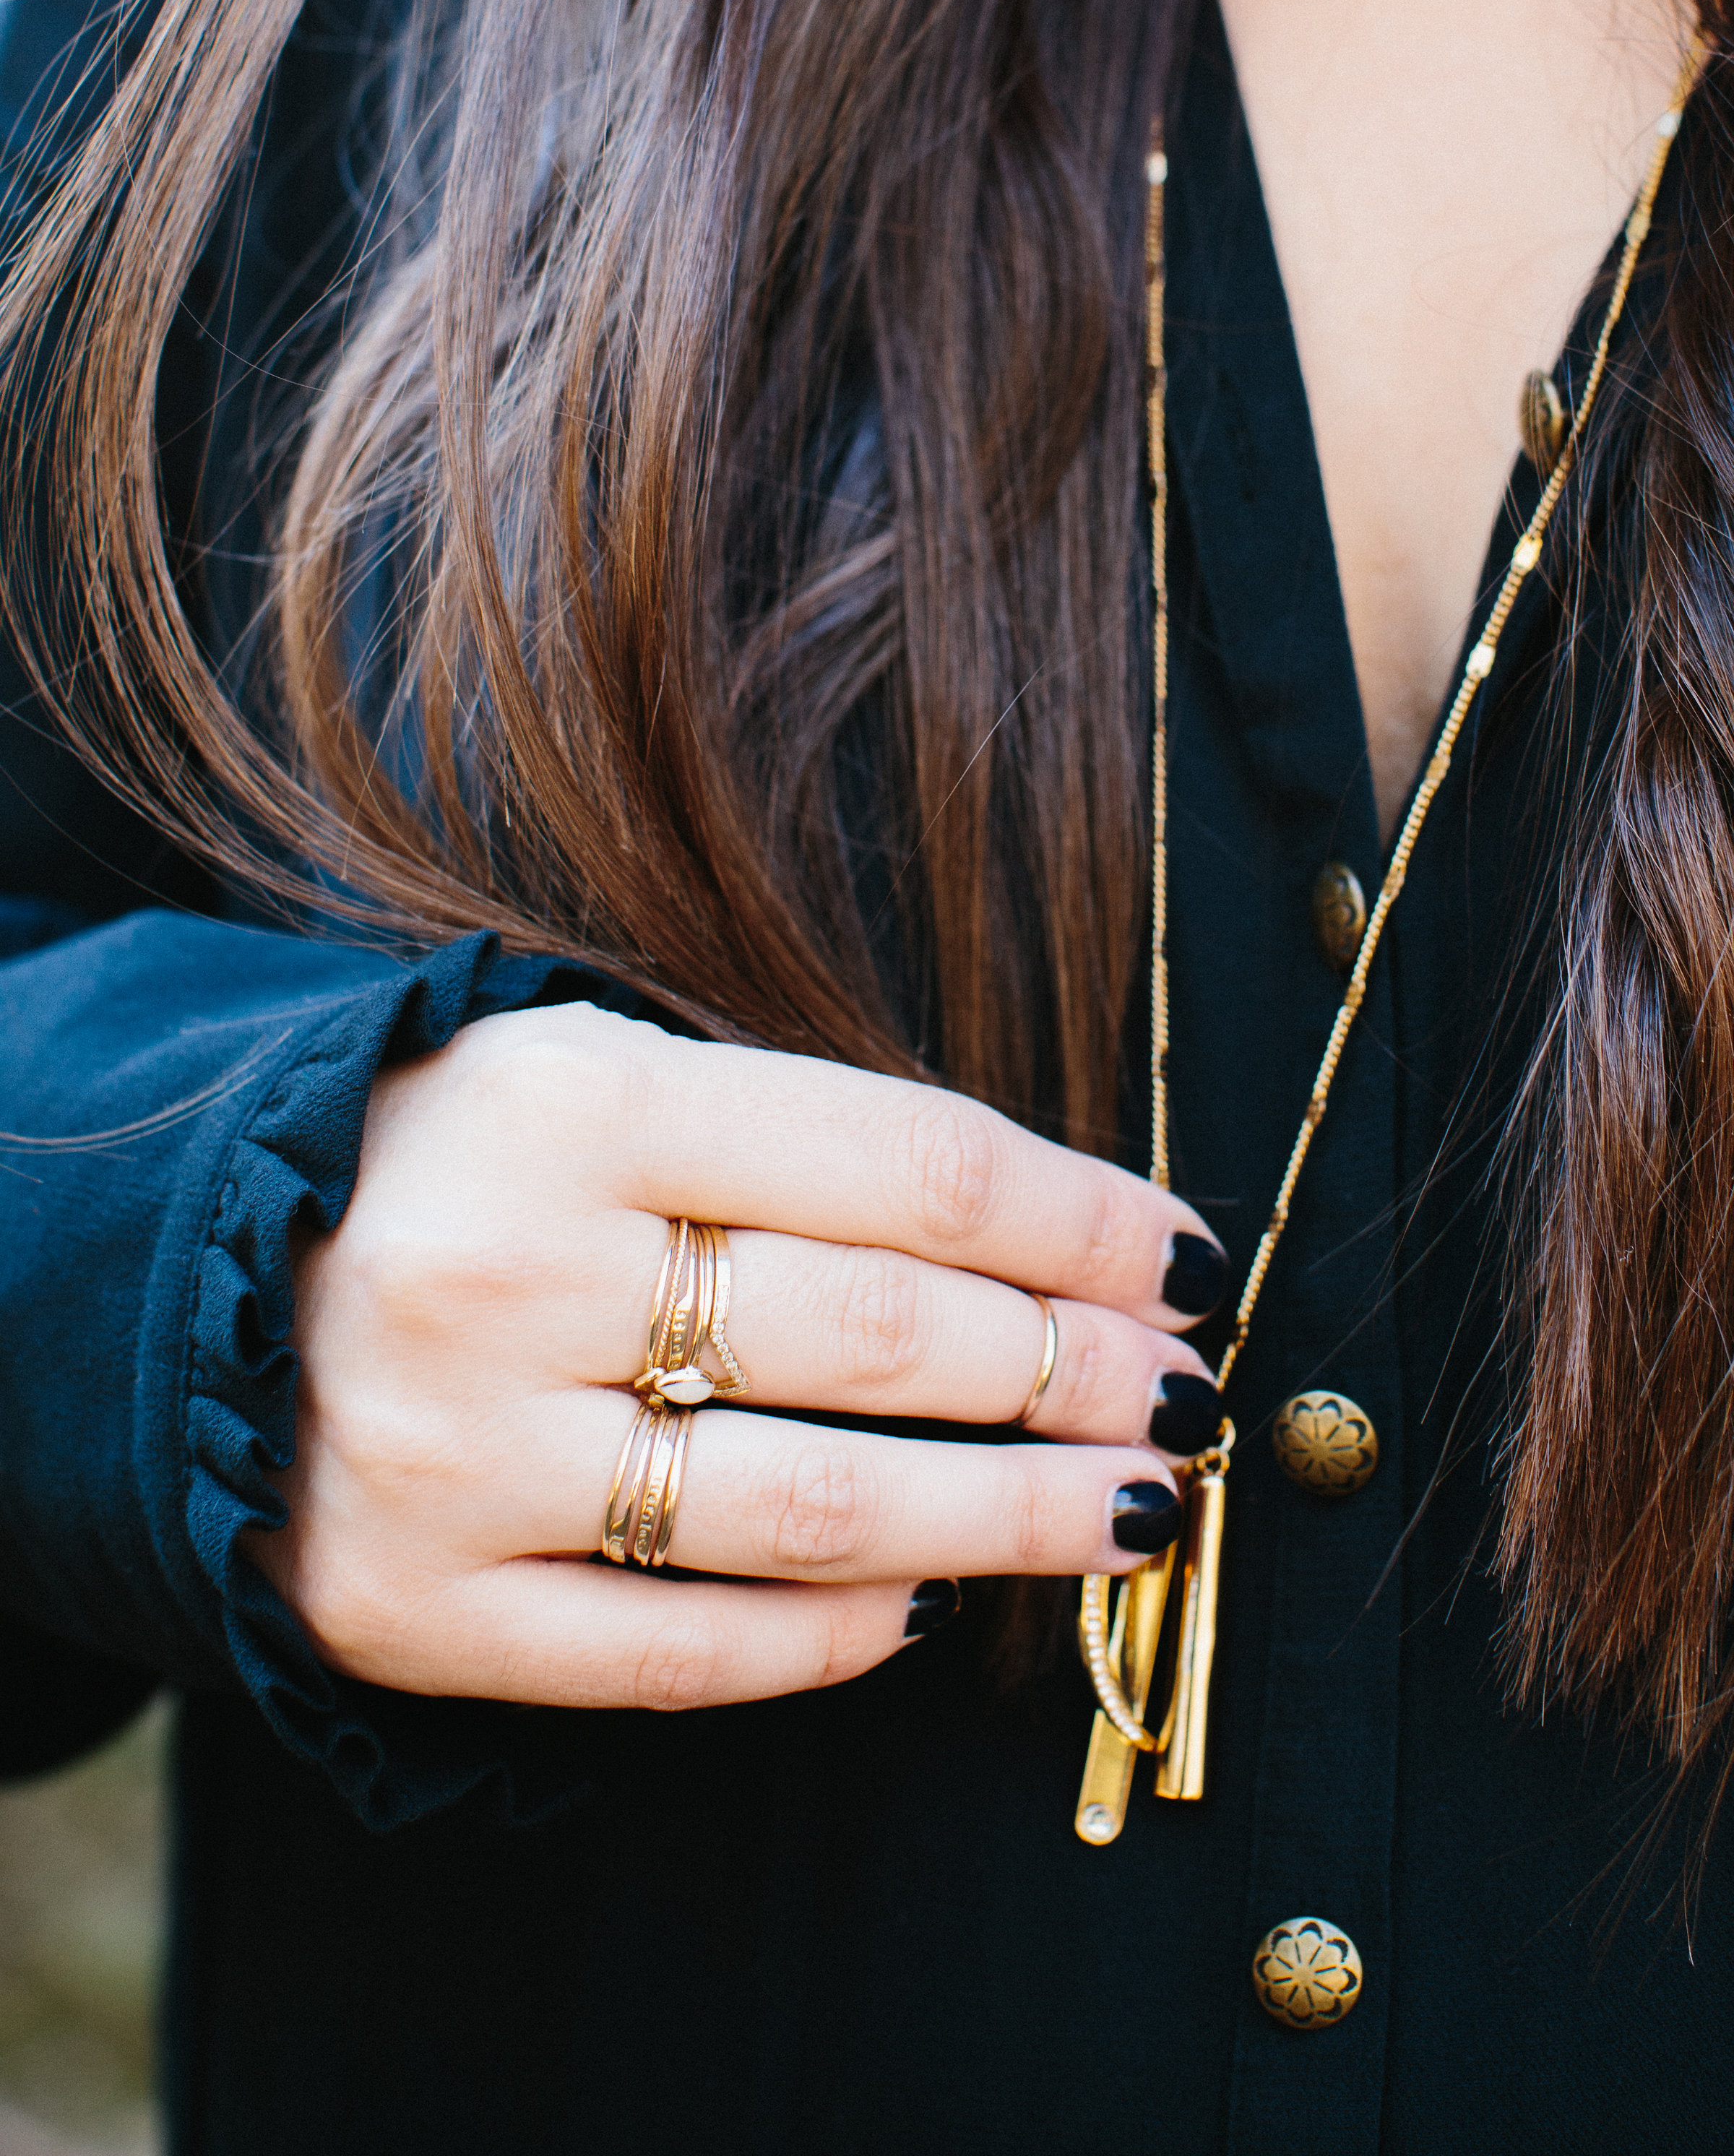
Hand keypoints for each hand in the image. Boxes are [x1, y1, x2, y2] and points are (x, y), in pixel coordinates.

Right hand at [253, 1003, 1226, 1712]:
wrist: (190, 1277)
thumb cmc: (462, 1160)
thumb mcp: (607, 1075)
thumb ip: (805, 1145)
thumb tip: (1065, 1251)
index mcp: (567, 1098)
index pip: (906, 1170)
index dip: (1076, 1222)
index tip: (1180, 1257)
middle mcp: (501, 1273)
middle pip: (879, 1339)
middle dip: (1075, 1370)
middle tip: (1184, 1391)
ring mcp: (450, 1455)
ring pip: (810, 1512)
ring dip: (1006, 1517)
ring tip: (1128, 1509)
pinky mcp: (410, 1605)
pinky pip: (677, 1651)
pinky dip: (830, 1636)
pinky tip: (919, 1603)